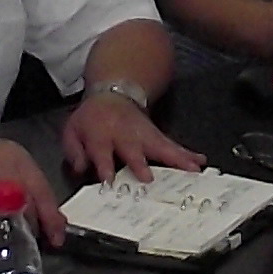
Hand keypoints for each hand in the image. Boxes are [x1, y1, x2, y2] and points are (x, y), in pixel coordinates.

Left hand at [59, 88, 202, 188]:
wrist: (111, 94)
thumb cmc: (91, 119)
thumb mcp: (73, 131)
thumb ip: (74, 151)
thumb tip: (80, 168)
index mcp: (100, 134)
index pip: (101, 151)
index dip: (104, 165)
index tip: (109, 180)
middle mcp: (124, 134)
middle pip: (133, 149)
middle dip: (140, 164)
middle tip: (148, 179)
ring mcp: (143, 134)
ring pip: (159, 146)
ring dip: (175, 158)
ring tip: (190, 170)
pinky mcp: (156, 134)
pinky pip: (172, 145)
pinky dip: (187, 153)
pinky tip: (200, 161)